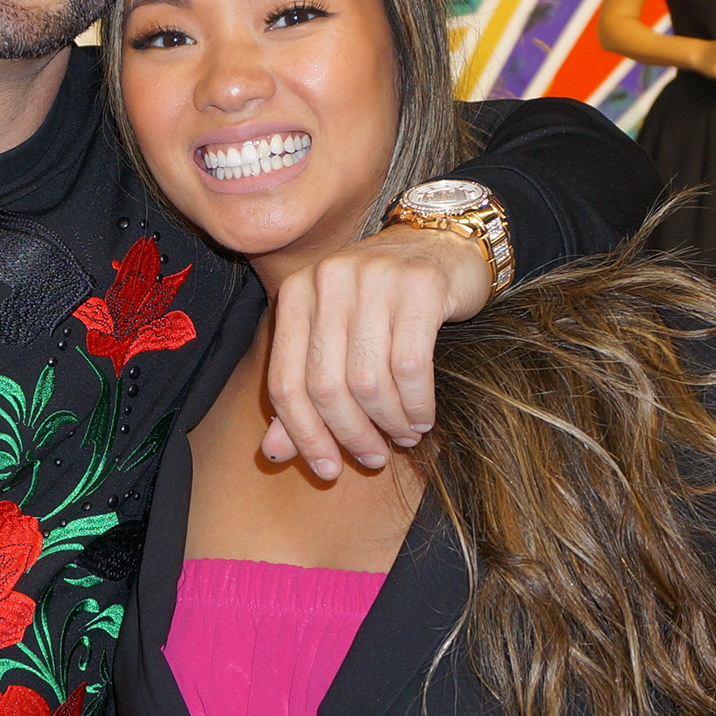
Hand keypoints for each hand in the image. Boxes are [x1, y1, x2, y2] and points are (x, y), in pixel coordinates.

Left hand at [261, 225, 491, 479]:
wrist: (441, 245)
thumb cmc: (382, 302)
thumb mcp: (334, 339)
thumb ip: (302, 393)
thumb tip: (274, 452)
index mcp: (295, 293)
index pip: (285, 381)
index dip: (304, 435)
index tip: (328, 470)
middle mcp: (328, 280)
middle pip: (326, 386)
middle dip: (350, 434)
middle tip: (374, 457)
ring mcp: (374, 278)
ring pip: (369, 381)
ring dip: (389, 423)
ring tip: (403, 435)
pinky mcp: (419, 286)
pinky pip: (411, 368)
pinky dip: (416, 405)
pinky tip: (422, 417)